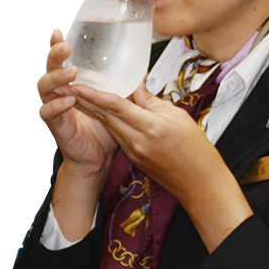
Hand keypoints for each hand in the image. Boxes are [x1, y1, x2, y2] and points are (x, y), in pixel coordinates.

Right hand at [37, 30, 120, 240]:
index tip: (59, 31)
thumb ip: (124, 88)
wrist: (96, 160)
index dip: (57, 45)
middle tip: (65, 46)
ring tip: (71, 72)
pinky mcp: (56, 125)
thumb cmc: (105, 132)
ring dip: (56, 77)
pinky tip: (68, 100)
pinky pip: (48, 112)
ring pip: (44, 87)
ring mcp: (55, 109)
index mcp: (72, 85)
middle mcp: (60, 93)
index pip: (62, 60)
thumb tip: (142, 71)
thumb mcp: (117, 105)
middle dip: (54, 56)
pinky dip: (57, 105)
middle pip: (49, 68)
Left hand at [70, 81, 252, 251]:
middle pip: (105, 116)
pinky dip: (107, 122)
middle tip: (67, 85)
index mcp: (150, 127)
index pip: (115, 106)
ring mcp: (133, 152)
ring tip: (77, 95)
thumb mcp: (179, 117)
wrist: (200, 185)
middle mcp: (137, 141)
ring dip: (91, 111)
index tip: (78, 84)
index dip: (94, 94)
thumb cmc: (197, 150)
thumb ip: (152, 102)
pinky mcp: (133, 159)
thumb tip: (135, 87)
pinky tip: (99, 112)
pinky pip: (117, 136)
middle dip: (84, 100)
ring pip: (109, 126)